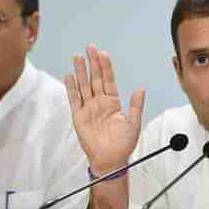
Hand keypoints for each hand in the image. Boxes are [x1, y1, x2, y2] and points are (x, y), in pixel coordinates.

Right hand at [64, 45, 144, 174]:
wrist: (110, 160)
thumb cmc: (123, 145)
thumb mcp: (133, 124)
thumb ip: (135, 106)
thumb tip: (140, 90)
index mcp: (113, 102)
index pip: (108, 80)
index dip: (105, 67)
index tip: (103, 54)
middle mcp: (100, 103)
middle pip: (95, 79)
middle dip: (92, 63)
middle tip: (89, 48)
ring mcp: (88, 108)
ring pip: (83, 86)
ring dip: (80, 71)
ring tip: (77, 57)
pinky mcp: (79, 117)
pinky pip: (74, 99)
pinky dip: (71, 88)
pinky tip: (69, 76)